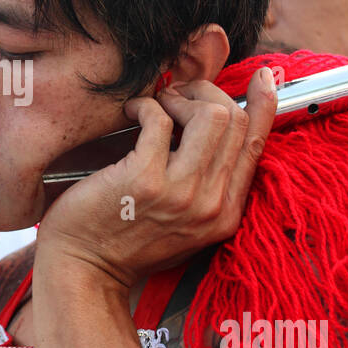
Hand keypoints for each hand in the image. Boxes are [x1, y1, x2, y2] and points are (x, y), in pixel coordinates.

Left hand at [38, 67, 276, 288]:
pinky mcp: (144, 180)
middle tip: (176, 97)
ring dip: (179, 98)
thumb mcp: (183, 220)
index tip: (263, 77)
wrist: (84, 270)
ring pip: (209, 115)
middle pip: (234, 121)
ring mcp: (180, 194)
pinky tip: (131, 113)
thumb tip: (218, 121)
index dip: (263, 105)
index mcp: (226, 214)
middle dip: (205, 95)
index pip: (256, 146)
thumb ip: (206, 181)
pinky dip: (144, 106)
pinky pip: (159, 119)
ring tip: (156, 106)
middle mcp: (211, 205)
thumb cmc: (125, 239)